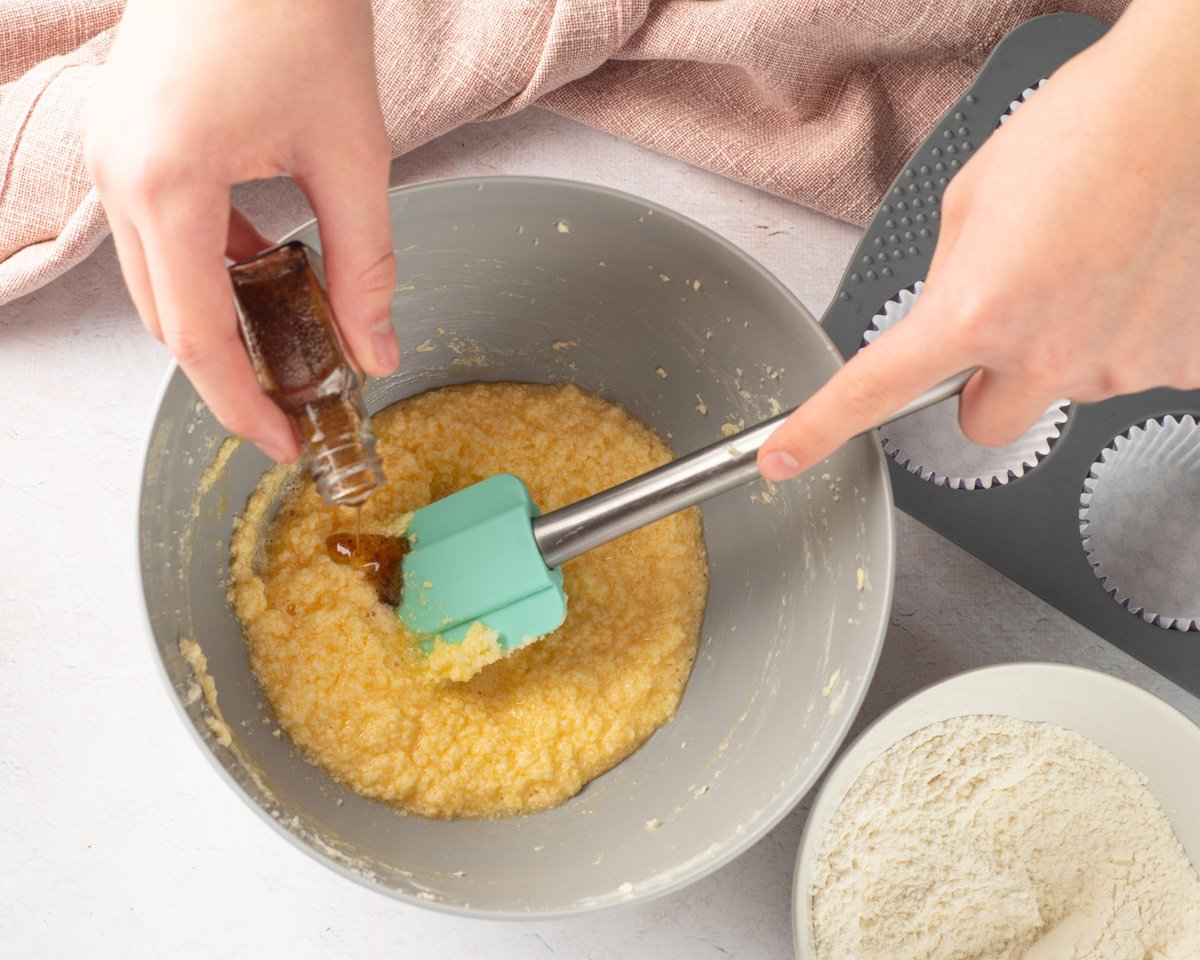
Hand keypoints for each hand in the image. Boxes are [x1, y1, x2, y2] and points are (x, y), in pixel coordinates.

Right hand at [84, 0, 397, 461]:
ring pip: (158, 281)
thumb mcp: (353, 154)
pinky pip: (160, 233)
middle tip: (293, 407)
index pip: (196, 336)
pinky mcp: (129, 139)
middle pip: (167, 318)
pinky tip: (264, 275)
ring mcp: (113, 154)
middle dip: (230, 374)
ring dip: (218, 322)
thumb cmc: (297, 10)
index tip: (283, 442)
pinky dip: (208, 268)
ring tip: (287, 349)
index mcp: (166, 182)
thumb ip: (367, 265)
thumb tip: (376, 349)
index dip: (240, 403)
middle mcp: (120, 173)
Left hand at [758, 0, 1199, 480]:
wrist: (1186, 105)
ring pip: (1060, 392)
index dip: (819, 430)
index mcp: (974, 312)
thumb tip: (946, 319)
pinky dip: (1121, 336)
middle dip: (984, 385)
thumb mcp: (969, 203)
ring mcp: (1116, 366)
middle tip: (1009, 321)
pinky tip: (1131, 278)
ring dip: (1060, 349)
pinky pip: (1127, 369)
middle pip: (984, 423)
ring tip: (1088, 266)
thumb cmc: (1081, 130)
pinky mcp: (1180, 363)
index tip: (784, 457)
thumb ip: (946, 282)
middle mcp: (1043, 354)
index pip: (874, 391)